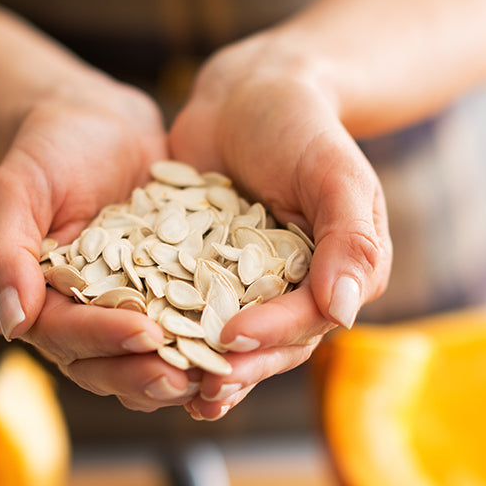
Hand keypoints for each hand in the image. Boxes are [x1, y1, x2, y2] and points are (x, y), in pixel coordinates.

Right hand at [0, 78, 201, 410]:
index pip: (68, 336)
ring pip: (149, 360)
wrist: (99, 124)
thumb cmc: (46, 151)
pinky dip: (210, 341)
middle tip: (186, 379)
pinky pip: (188, 328)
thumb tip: (10, 324)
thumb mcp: (14, 190)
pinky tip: (243, 339)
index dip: (105, 339)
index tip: (144, 334)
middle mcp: (82, 318)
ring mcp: (129, 311)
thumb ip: (2, 254)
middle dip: (146, 375)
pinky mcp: (170, 296)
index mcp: (39, 304)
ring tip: (217, 377)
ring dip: (181, 373)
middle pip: (109, 364)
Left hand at [169, 34, 392, 419]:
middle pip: (268, 345)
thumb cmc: (301, 124)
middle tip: (201, 390)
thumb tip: (346, 312)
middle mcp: (294, 290)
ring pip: (226, 339)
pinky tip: (136, 349)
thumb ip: (350, 238)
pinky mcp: (200, 274)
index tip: (233, 337)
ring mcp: (244, 286)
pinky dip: (166, 333)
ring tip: (169, 389)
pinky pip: (186, 310)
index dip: (273, 335)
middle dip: (236, 368)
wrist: (245, 94)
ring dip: (200, 366)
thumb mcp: (334, 171)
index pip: (307, 320)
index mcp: (337, 275)